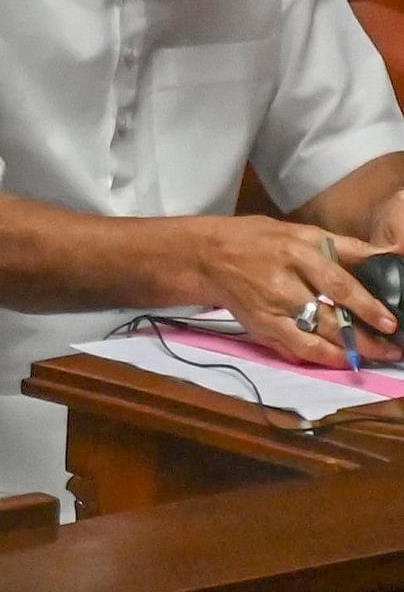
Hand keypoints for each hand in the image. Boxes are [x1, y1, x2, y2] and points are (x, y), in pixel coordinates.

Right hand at [184, 217, 401, 367]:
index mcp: (295, 255)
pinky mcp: (258, 329)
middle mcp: (281, 286)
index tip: (390, 324)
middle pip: (328, 321)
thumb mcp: (300, 231)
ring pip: (310, 343)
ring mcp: (268, 312)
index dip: (367, 308)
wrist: (206, 256)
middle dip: (363, 341)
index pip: (338, 286)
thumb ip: (344, 247)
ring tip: (367, 359)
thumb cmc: (257, 239)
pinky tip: (335, 360)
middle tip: (389, 351)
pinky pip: (291, 351)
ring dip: (342, 355)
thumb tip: (384, 257)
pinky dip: (315, 359)